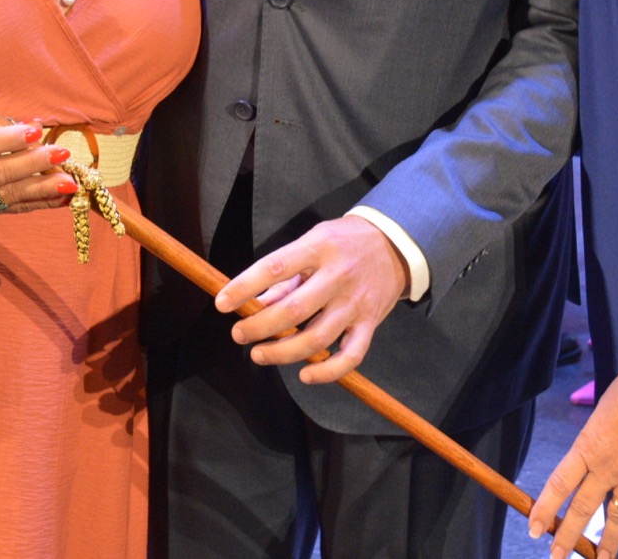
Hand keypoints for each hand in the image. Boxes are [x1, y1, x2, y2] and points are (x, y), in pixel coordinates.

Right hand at [0, 122, 78, 211]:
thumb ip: (6, 126)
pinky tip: (63, 197)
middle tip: (62, 155)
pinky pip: (17, 208)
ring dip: (42, 188)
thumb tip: (36, 125)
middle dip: (33, 164)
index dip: (9, 139)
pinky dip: (42, 202)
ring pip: (8, 195)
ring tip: (69, 183)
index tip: (37, 132)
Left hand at [214, 216, 410, 382]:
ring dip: (283, 353)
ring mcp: (356, 302)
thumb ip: (285, 276)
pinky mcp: (370, 323)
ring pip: (317, 338)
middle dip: (259, 327)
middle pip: (293, 310)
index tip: (222, 303)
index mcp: (319, 248)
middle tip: (239, 335)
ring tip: (259, 354)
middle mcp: (339, 276)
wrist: (395, 244)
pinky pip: (350, 356)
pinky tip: (305, 375)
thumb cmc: (344, 242)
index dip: (244, 287)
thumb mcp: (312, 242)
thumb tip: (255, 305)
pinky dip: (327, 372)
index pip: (274, 267)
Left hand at [529, 359, 617, 558]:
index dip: (545, 508)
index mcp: (587, 448)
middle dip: (568, 535)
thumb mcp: (600, 412)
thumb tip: (594, 453)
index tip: (535, 528)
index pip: (559, 484)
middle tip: (557, 556)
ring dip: (608, 542)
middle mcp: (607, 468)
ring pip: (617, 518)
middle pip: (583, 508)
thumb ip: (596, 439)